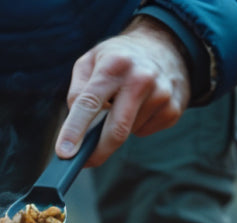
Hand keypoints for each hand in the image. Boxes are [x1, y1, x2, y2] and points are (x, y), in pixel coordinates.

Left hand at [56, 15, 190, 167]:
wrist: (164, 46)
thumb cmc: (118, 58)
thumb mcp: (90, 61)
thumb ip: (77, 91)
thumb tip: (74, 126)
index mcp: (114, 64)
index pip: (89, 102)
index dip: (74, 130)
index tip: (64, 153)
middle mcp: (141, 78)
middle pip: (116, 130)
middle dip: (98, 152)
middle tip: (85, 162)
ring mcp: (161, 94)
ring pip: (129, 132)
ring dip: (118, 127)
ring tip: (122, 103)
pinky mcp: (173, 109)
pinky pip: (144, 131)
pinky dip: (136, 126)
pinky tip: (140, 106)